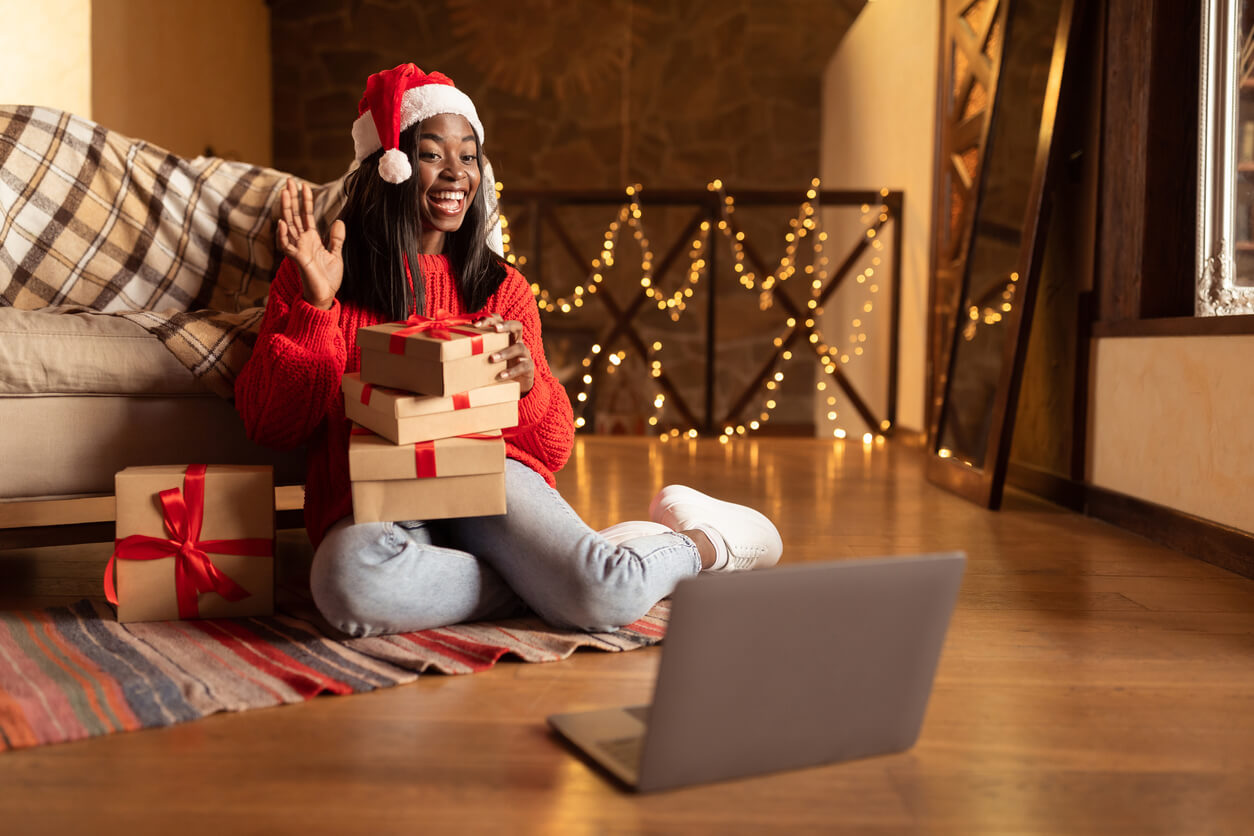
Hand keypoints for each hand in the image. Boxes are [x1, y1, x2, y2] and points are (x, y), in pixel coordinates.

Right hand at [277, 179, 344, 309]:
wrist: (325, 295)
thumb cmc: (328, 278)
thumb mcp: (336, 254)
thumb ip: (336, 238)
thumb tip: (339, 220)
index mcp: (311, 239)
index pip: (306, 215)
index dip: (305, 201)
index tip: (304, 186)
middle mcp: (302, 241)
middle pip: (294, 215)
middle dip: (291, 198)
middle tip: (288, 181)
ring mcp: (298, 249)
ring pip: (288, 225)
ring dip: (285, 209)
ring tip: (284, 193)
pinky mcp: (297, 259)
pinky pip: (286, 245)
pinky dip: (282, 235)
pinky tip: (282, 223)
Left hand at [476, 314, 534, 394]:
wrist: (517, 385)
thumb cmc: (498, 367)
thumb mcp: (488, 356)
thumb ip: (475, 348)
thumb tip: (450, 342)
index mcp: (506, 336)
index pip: (500, 320)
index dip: (491, 319)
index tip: (476, 324)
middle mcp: (517, 341)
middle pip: (517, 326)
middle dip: (506, 326)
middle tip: (495, 329)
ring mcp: (525, 354)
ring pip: (519, 347)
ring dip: (505, 352)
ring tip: (492, 358)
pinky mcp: (528, 368)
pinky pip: (523, 367)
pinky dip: (512, 371)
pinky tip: (501, 376)